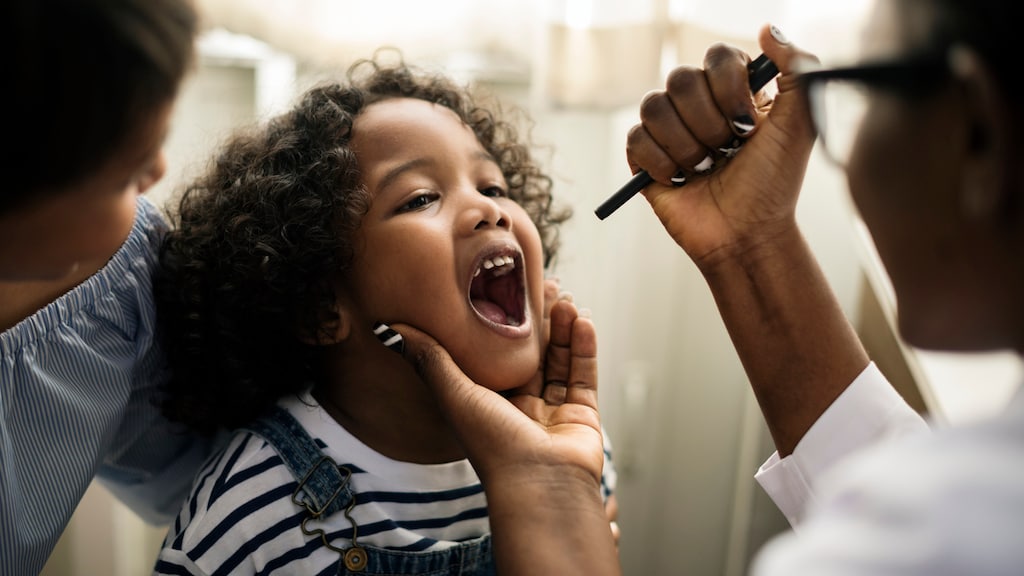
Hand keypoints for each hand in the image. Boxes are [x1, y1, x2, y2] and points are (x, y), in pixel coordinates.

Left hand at [390, 295, 618, 574]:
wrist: (540, 485)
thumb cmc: (493, 444)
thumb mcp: (454, 393)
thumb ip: (429, 358)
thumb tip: (390, 327)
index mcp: (486, 403)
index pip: (494, 356)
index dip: (502, 325)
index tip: (507, 292)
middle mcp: (519, 408)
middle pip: (530, 355)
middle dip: (538, 322)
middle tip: (544, 286)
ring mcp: (553, 412)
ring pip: (559, 362)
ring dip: (562, 329)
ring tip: (564, 298)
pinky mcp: (582, 416)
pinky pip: (584, 376)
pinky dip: (584, 347)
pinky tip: (582, 319)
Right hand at [626, 24, 818, 269]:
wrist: (747, 234)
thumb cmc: (775, 183)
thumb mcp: (801, 123)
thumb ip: (798, 68)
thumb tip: (769, 28)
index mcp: (733, 88)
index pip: (717, 56)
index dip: (729, 90)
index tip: (749, 125)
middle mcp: (699, 102)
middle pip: (681, 79)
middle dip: (708, 124)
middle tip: (728, 151)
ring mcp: (669, 128)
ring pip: (654, 106)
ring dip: (686, 146)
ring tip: (706, 168)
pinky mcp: (644, 156)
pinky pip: (636, 138)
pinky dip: (661, 162)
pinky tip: (681, 180)